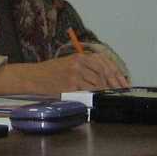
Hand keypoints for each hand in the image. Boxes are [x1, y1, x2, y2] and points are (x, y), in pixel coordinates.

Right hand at [0, 51, 127, 96]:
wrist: (33, 77)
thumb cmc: (50, 72)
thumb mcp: (69, 63)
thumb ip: (86, 68)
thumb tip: (107, 78)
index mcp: (79, 56)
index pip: (104, 62)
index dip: (116, 73)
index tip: (123, 82)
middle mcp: (78, 63)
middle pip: (103, 73)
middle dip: (115, 83)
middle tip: (121, 91)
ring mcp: (74, 75)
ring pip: (97, 84)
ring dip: (106, 91)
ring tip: (111, 96)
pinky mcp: (70, 86)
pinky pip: (87, 92)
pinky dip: (95, 96)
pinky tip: (99, 99)